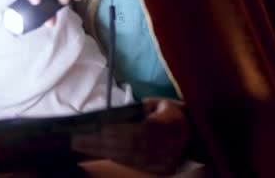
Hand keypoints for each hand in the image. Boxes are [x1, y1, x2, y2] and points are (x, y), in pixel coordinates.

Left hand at [71, 99, 189, 174]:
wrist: (196, 136)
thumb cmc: (173, 114)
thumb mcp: (162, 104)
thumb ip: (141, 108)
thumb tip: (116, 114)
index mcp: (168, 126)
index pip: (138, 131)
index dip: (116, 131)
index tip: (95, 128)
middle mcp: (166, 146)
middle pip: (128, 147)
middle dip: (101, 143)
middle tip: (77, 139)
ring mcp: (162, 161)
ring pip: (128, 157)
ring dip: (102, 151)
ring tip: (81, 145)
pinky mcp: (158, 170)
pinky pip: (132, 164)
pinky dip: (113, 157)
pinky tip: (97, 152)